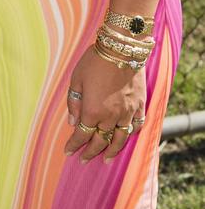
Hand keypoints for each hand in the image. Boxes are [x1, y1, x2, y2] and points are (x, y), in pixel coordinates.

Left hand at [64, 45, 145, 163]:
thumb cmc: (94, 61)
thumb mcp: (76, 79)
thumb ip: (74, 103)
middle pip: (100, 141)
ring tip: (106, 159)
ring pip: (120, 138)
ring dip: (112, 151)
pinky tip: (126, 137)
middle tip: (84, 160)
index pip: (82, 135)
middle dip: (90, 152)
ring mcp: (127, 112)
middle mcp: (111, 116)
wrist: (121, 48)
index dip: (74, 145)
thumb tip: (73, 122)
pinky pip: (136, 125)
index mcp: (93, 111)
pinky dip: (131, 134)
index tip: (68, 152)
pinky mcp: (139, 105)